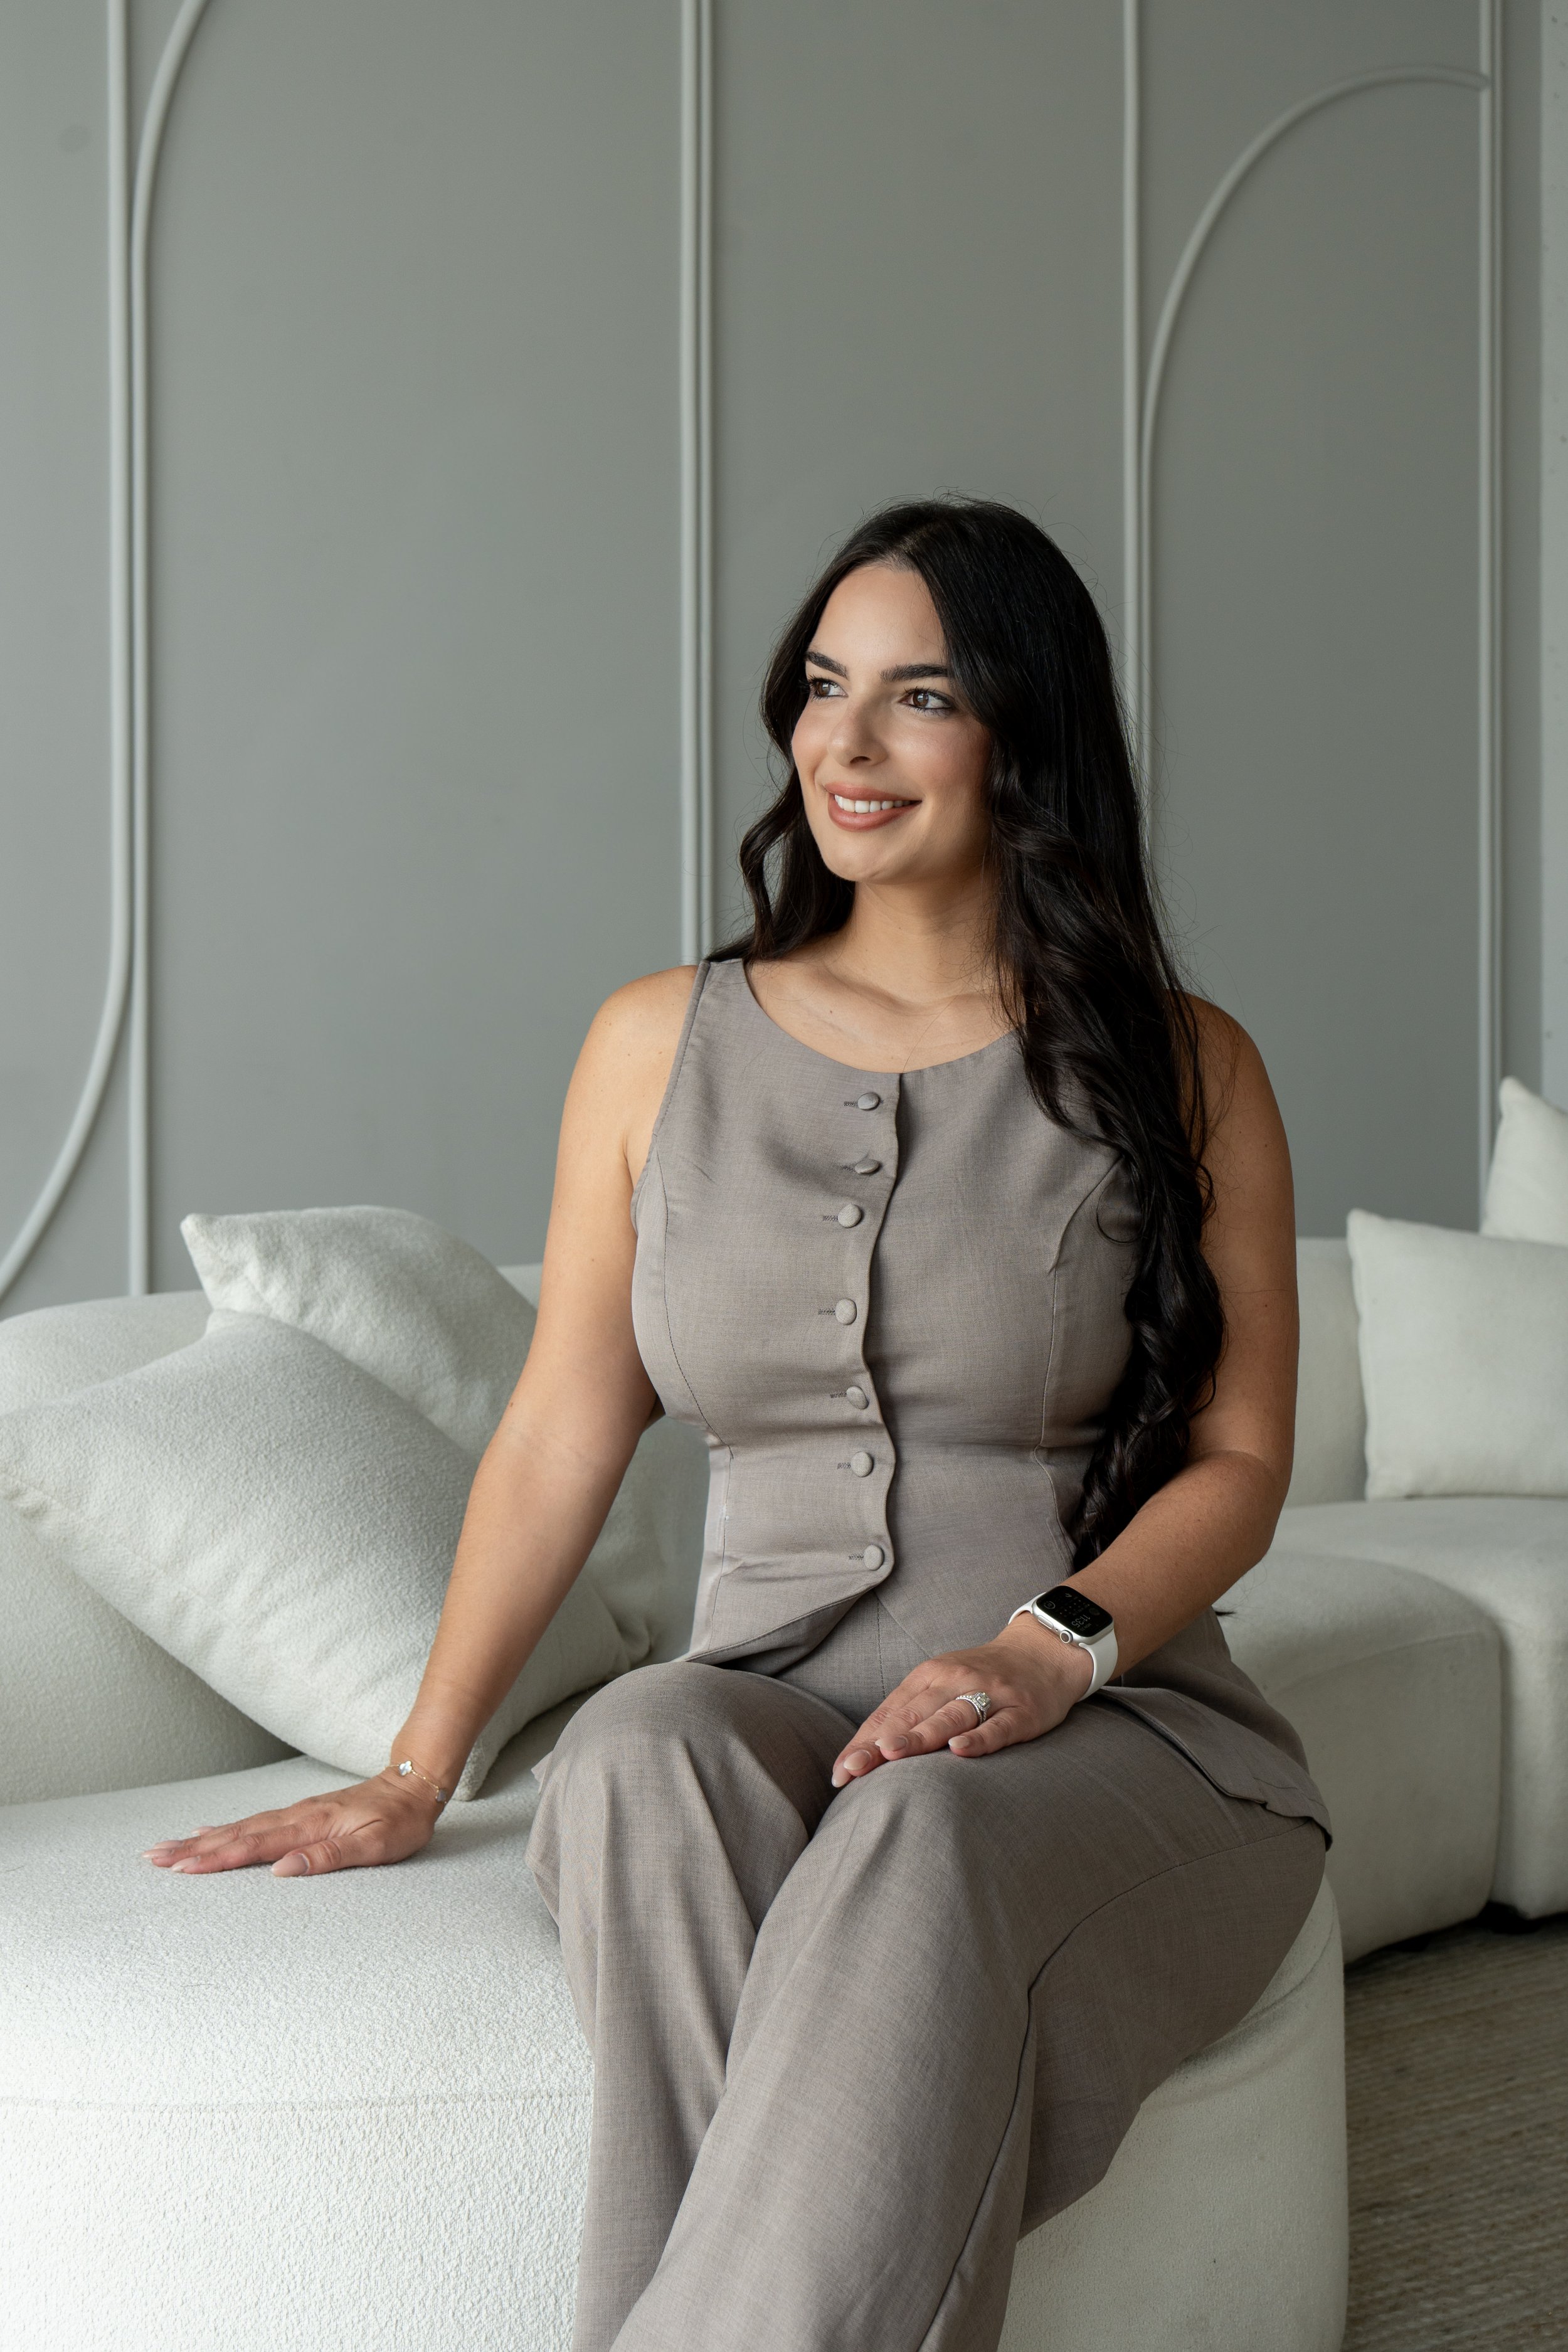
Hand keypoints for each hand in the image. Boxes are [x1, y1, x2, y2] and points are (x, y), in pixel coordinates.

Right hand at [141, 1770, 444, 1877]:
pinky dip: (226, 1828)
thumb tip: (282, 1871)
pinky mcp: (300, 1815)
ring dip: (202, 1839)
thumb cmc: (400, 1820)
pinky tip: (208, 1832)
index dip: (216, 1859)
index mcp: (310, 1825)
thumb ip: (329, 1856)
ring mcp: (296, 1814)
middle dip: (194, 1849)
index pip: (254, 1846)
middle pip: (236, 1834)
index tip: (181, 1869)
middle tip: (153, 1858)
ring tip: (168, 1847)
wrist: (415, 1783)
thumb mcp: (376, 1844)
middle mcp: (296, 1816)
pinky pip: (253, 1823)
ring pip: (240, 1827)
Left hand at [830, 1616, 1092, 1787]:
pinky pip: (997, 1727)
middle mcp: (955, 1681)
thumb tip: (865, 1753)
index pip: (889, 1713)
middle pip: (912, 1716)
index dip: (863, 1743)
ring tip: (891, 1753)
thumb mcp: (941, 1685)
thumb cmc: (981, 1677)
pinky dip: (978, 1739)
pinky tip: (959, 1751)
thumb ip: (908, 1714)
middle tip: (854, 1769)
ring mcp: (989, 1695)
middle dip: (880, 1744)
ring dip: (920, 1736)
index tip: (840, 1772)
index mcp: (929, 1677)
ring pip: (949, 1717)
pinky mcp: (1021, 1711)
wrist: (1043, 1651)